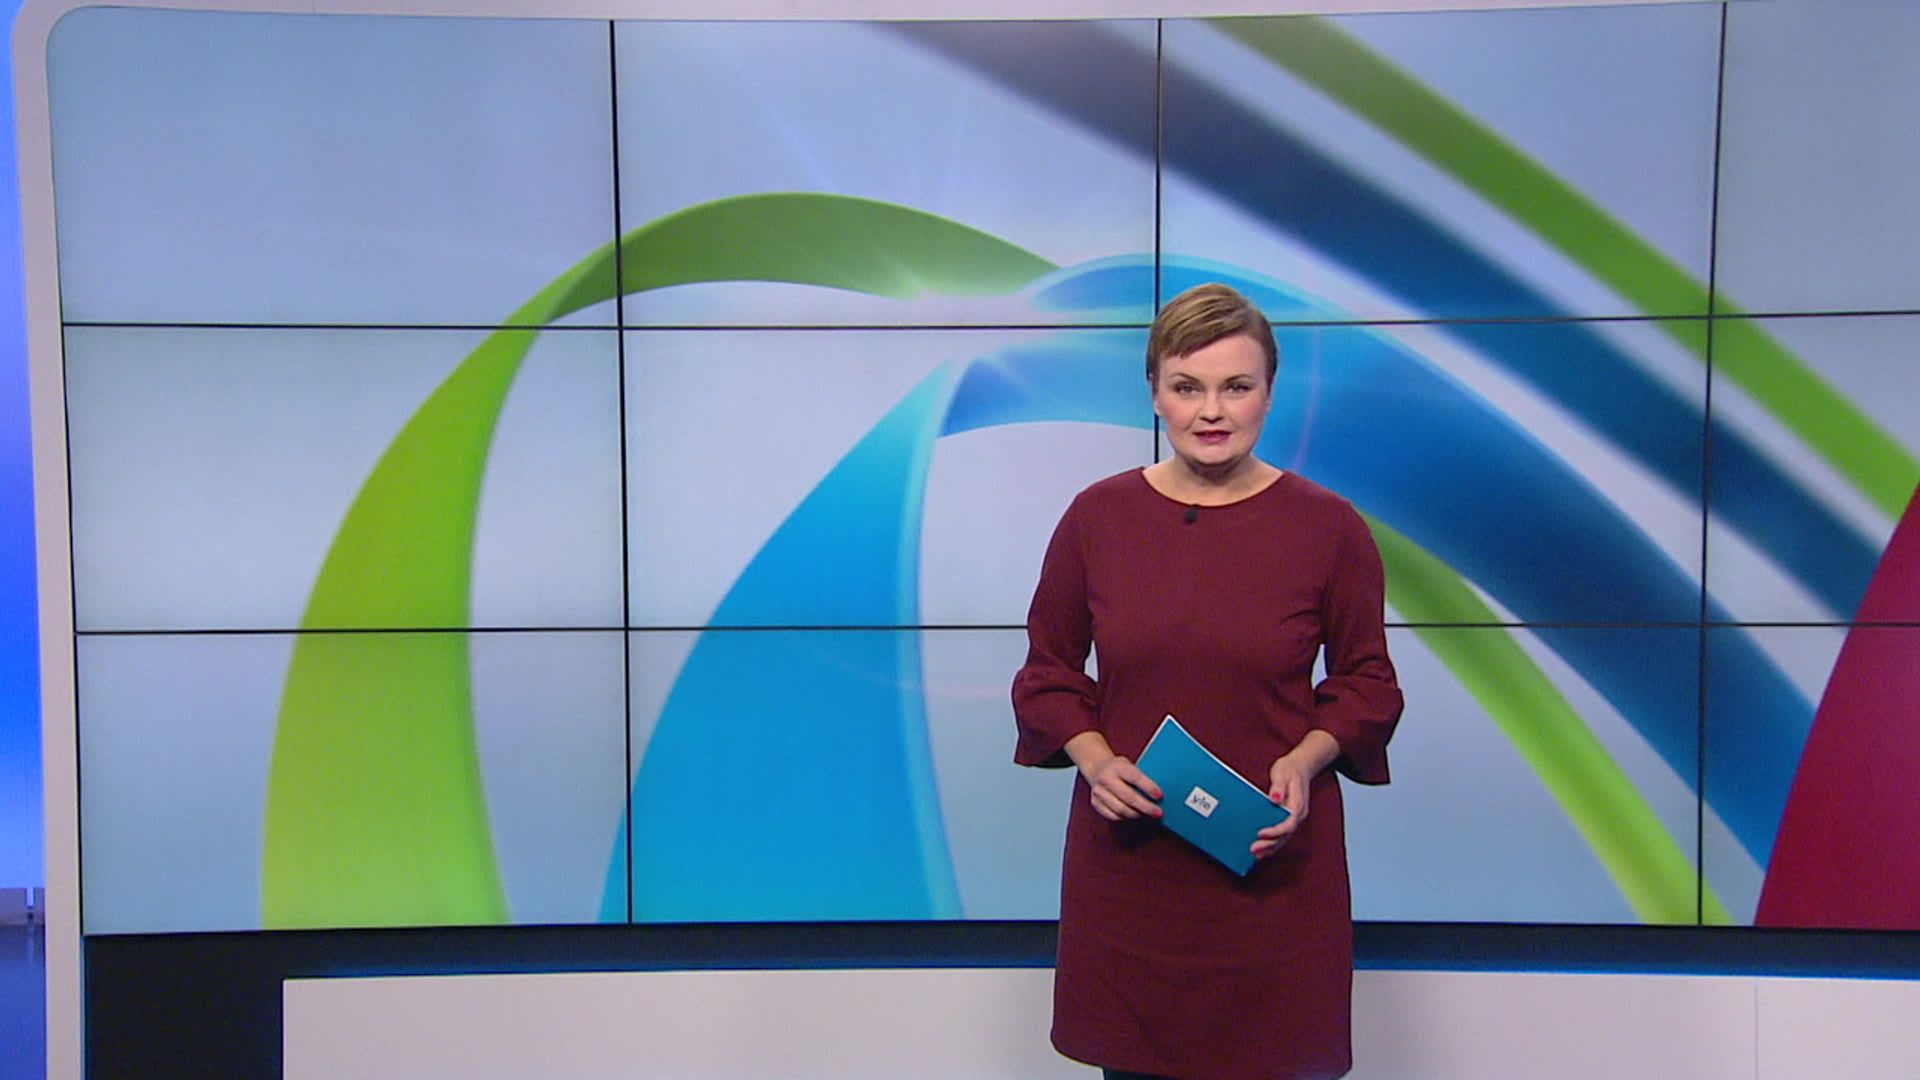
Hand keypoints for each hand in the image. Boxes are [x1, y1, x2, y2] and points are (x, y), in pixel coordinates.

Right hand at [1085, 755, 1162, 821]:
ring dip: (1137, 814)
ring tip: (1148, 815)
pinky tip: (1134, 815)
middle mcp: (1106, 778)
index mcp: (1117, 766)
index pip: (1135, 777)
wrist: (1097, 768)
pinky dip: (1125, 818)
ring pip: (1120, 809)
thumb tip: (1160, 793)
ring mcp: (1099, 792)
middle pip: (1128, 797)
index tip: (1160, 796)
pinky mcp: (1095, 803)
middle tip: (1158, 812)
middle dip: (1146, 807)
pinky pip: (1113, 816)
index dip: (1148, 787)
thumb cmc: (1120, 768)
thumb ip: (1141, 776)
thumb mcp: (1129, 765)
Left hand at [1253, 731, 1339, 858]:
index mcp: (1297, 805)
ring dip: (1270, 847)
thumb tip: (1274, 798)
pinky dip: (1273, 842)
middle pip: (1285, 835)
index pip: (1288, 824)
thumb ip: (1278, 786)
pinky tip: (1263, 849)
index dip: (1275, 831)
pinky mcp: (1288, 818)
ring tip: (1256, 854)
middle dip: (1269, 844)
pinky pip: (1282, 834)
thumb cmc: (1291, 769)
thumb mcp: (1283, 773)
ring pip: (1284, 837)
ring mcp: (1294, 818)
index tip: (1260, 834)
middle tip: (1253, 849)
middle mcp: (1297, 814)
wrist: (1301, 766)